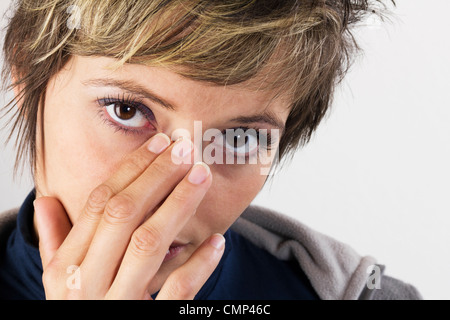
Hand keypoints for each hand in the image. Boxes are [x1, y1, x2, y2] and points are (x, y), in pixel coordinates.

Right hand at [34, 133, 224, 298]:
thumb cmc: (81, 311)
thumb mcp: (60, 282)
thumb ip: (55, 242)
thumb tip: (44, 201)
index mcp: (67, 267)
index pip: (100, 204)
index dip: (131, 170)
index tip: (159, 144)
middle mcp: (87, 284)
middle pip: (124, 215)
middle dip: (156, 177)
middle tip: (185, 149)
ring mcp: (117, 305)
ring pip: (148, 245)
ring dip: (177, 206)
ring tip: (201, 176)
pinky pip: (176, 293)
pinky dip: (198, 265)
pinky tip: (217, 242)